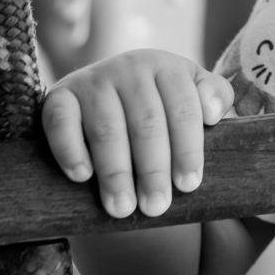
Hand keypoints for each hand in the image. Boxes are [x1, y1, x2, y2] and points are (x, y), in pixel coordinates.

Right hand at [42, 51, 233, 217]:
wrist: (109, 94)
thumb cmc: (161, 103)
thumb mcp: (193, 93)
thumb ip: (215, 96)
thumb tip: (213, 112)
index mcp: (166, 67)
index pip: (183, 110)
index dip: (188, 150)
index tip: (189, 185)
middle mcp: (129, 67)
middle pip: (146, 123)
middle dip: (153, 170)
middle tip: (156, 207)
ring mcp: (92, 80)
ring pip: (106, 129)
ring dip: (115, 172)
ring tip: (122, 208)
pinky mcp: (59, 96)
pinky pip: (61, 123)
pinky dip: (70, 149)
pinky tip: (82, 176)